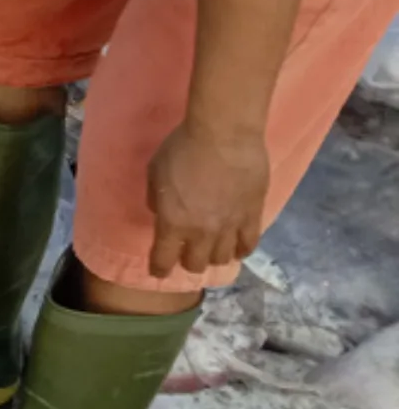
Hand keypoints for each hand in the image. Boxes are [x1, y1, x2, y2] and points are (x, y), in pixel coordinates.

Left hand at [146, 122, 270, 279]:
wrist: (224, 136)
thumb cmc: (182, 148)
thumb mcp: (154, 171)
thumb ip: (156, 197)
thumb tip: (161, 212)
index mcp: (172, 222)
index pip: (164, 258)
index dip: (160, 268)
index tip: (159, 272)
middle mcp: (201, 232)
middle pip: (196, 264)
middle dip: (188, 262)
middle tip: (186, 254)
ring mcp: (230, 227)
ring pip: (223, 258)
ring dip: (214, 257)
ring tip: (212, 250)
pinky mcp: (253, 217)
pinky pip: (249, 244)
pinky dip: (242, 250)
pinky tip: (239, 249)